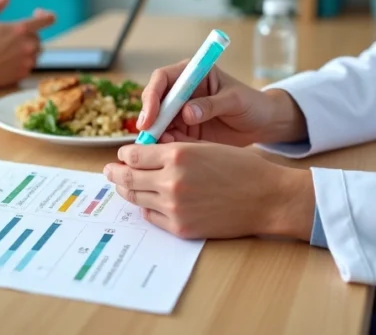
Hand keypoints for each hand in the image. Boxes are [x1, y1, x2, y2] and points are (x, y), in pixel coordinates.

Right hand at [0, 0, 54, 87]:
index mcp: (21, 29)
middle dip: (29, 36)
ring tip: (8, 50)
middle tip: (12, 37)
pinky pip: (28, 66)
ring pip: (35, 54)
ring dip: (27, 50)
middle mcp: (28, 45)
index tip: (37, 14)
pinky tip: (6, 61)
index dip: (45, 16)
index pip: (47, 19)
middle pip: (38, 38)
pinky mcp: (22, 74)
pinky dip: (22, 63)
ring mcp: (26, 61)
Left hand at [104, 140, 315, 239]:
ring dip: (127, 190)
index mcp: (178, 154)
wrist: (267, 198)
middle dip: (115, 173)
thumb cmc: (240, 168)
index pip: (133, 154)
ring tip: (123, 186)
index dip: (125, 154)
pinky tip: (148, 202)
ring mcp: (174, 206)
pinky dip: (147, 207)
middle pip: (127, 177)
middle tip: (109, 171)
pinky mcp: (181, 227)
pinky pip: (151, 216)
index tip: (124, 155)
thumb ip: (172, 150)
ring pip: (136, 197)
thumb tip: (142, 154)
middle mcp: (171, 180)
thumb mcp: (204, 147)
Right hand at [137, 61, 306, 146]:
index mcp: (192, 73)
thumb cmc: (252, 103)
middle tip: (147, 135)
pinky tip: (170, 152)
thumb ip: (211, 105)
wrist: (262, 123)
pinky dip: (166, 145)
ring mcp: (181, 111)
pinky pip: (169, 137)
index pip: (163, 78)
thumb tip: (186, 113)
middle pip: (154, 101)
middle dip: (149, 117)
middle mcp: (182, 91)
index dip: (153, 95)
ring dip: (156, 134)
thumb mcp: (235, 101)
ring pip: (158, 121)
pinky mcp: (184, 130)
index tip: (151, 115)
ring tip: (160, 147)